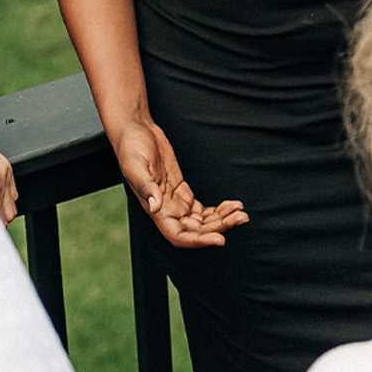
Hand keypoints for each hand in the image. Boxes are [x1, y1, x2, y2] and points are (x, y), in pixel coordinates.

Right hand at [111, 118, 246, 246]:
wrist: (135, 131)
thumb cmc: (130, 147)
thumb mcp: (135, 165)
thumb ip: (146, 187)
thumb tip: (156, 207)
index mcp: (155, 210)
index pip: (179, 236)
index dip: (199, 241)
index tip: (220, 238)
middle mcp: (167, 210)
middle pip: (197, 230)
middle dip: (220, 227)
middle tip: (241, 217)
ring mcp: (176, 202)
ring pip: (203, 221)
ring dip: (222, 219)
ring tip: (241, 211)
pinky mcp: (182, 191)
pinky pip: (202, 209)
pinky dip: (218, 210)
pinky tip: (231, 204)